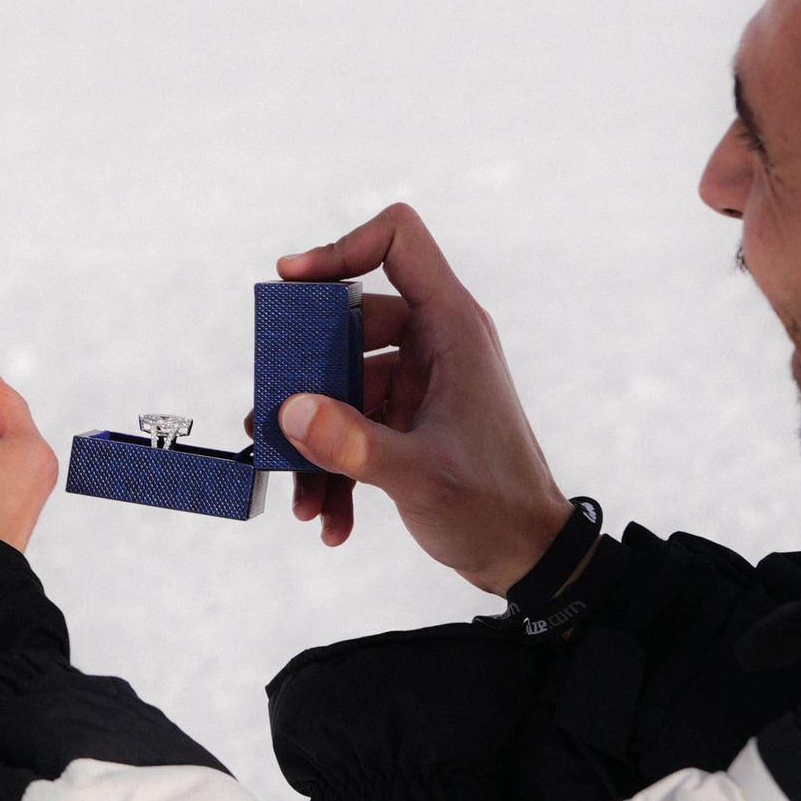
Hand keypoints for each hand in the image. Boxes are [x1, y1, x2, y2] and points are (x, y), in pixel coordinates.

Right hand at [276, 203, 570, 593]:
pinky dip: (334, 464)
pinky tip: (329, 515)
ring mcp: (420, 382)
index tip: (291, 280)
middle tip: (272, 417)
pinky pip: (352, 422)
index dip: (340, 247)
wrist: (529, 560)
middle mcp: (435, 345)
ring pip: (342, 383)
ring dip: (315, 438)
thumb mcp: (419, 476)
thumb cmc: (496, 507)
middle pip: (348, 322)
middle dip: (304, 376)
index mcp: (452, 329)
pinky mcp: (409, 419)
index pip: (399, 241)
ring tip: (301, 493)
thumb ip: (352, 443)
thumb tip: (289, 411)